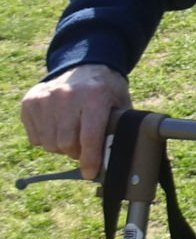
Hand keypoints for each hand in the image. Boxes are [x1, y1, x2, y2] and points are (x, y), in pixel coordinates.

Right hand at [19, 65, 131, 180]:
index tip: (90, 172)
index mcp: (95, 96)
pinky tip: (58, 127)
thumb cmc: (105, 89)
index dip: (90, 159)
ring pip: (49, 143)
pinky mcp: (30, 102)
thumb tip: (121, 157)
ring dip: (61, 147)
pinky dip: (47, 139)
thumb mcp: (121, 101)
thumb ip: (121, 126)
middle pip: (65, 144)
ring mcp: (46, 98)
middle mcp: (67, 96)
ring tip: (72, 135)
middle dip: (76, 152)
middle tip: (83, 148)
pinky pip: (35, 138)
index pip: (89, 136)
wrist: (84, 65)